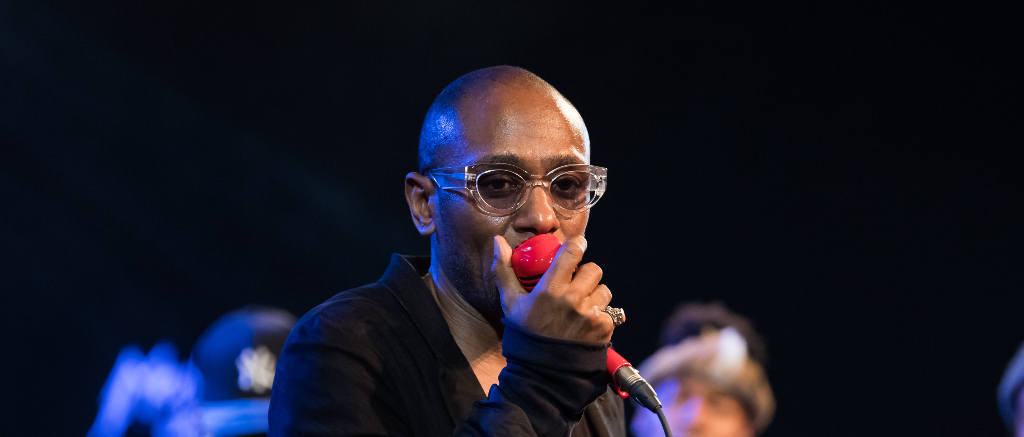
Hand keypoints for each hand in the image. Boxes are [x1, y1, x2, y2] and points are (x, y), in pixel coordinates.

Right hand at [492, 235, 614, 342]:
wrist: (541, 373)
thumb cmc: (525, 334)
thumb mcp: (510, 302)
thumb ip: (504, 270)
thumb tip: (499, 241)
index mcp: (550, 289)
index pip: (572, 252)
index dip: (577, 245)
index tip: (576, 246)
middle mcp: (572, 299)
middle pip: (594, 269)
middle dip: (586, 274)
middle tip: (575, 284)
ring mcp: (590, 315)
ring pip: (604, 290)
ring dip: (594, 295)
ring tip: (580, 306)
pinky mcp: (603, 329)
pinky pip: (608, 312)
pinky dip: (599, 316)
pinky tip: (585, 325)